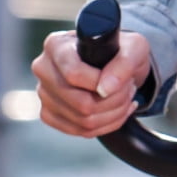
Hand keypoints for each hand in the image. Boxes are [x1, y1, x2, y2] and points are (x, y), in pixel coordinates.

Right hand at [32, 24, 154, 137]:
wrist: (114, 65)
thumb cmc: (121, 50)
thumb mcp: (133, 47)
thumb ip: (123, 63)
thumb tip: (105, 89)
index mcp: (56, 45)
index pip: (74, 74)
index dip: (101, 83)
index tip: (121, 80)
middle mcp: (43, 69)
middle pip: (80, 103)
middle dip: (114, 101)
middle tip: (128, 89)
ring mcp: (43, 94)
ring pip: (83, 121)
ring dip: (114, 114)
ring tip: (124, 98)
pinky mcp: (48, 114)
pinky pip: (80, 131)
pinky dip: (106, 125)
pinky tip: (115, 111)